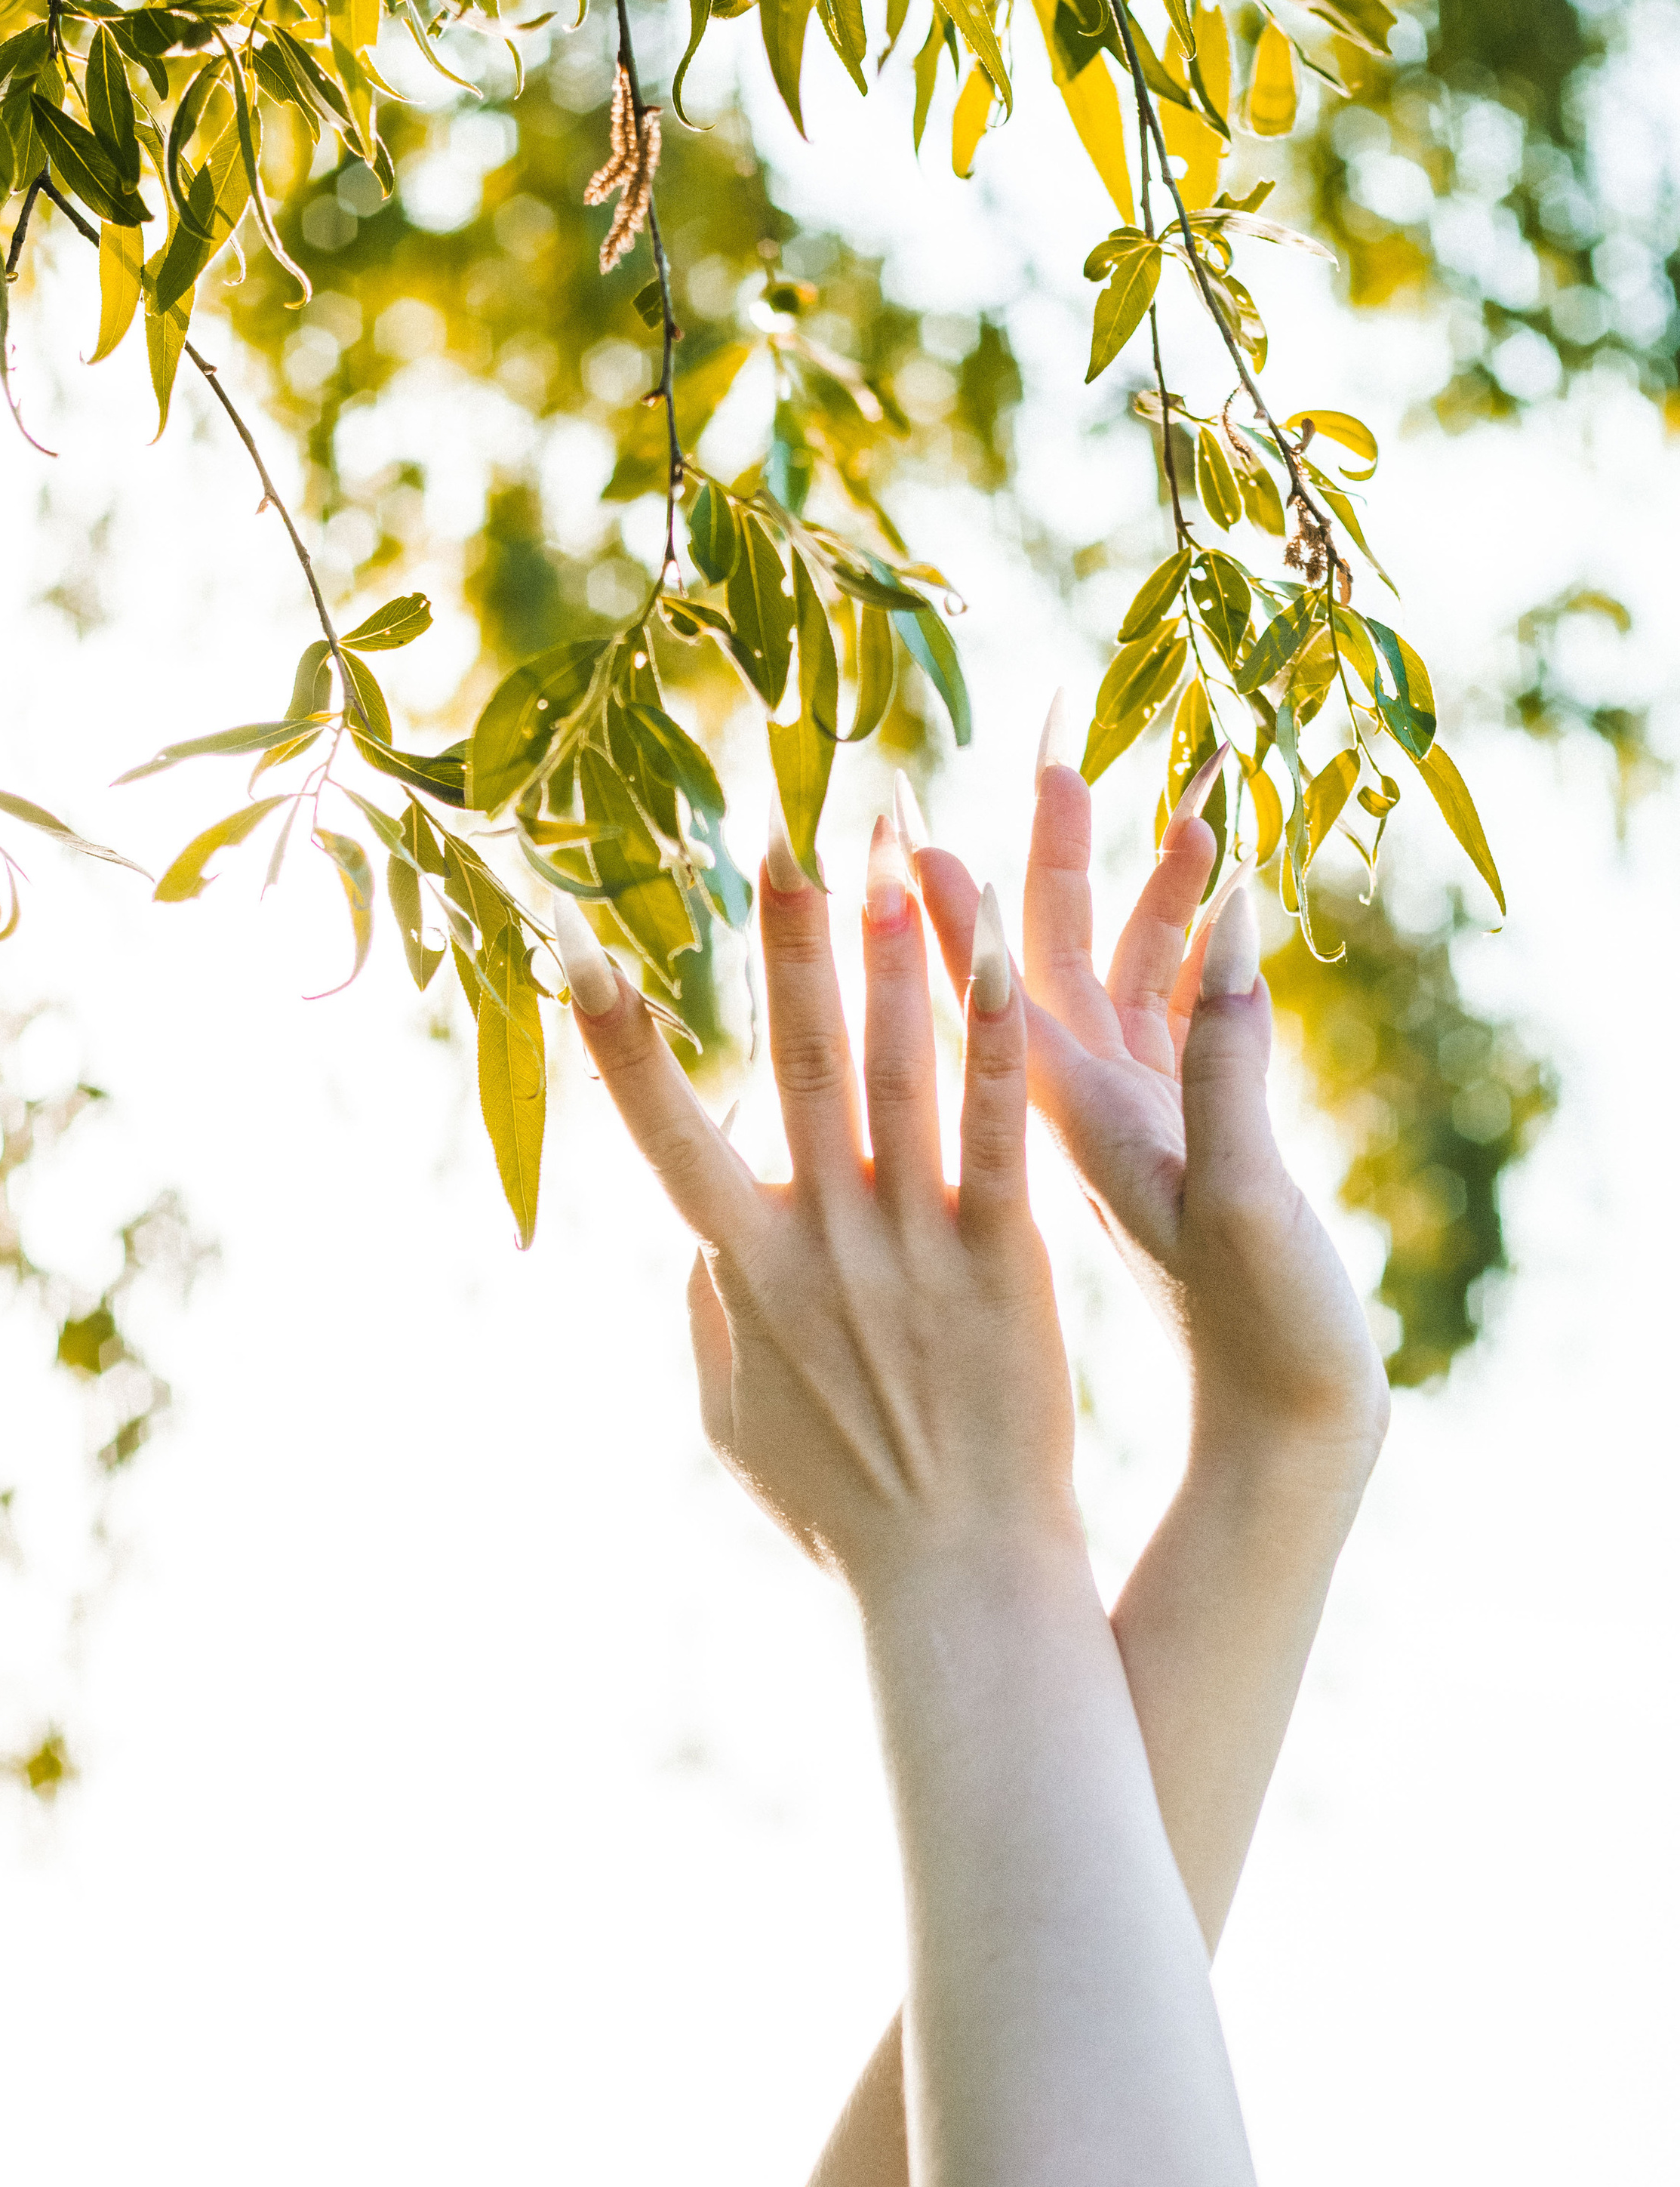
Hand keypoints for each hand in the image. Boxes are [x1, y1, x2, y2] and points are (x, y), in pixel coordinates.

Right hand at [555, 820, 1077, 1606]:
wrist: (955, 1578)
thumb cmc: (842, 1507)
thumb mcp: (735, 1423)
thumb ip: (709, 1318)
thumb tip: (695, 1243)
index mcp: (739, 1273)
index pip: (663, 1133)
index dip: (618, 1040)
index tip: (576, 946)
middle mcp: (816, 1244)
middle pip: (794, 1065)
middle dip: (783, 943)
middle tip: (779, 829)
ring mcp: (909, 1247)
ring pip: (895, 1075)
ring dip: (891, 955)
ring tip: (894, 845)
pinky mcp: (1001, 1261)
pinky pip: (993, 1132)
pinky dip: (991, 1043)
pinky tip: (1002, 958)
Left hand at [916, 750, 1386, 1461]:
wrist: (1286, 1432)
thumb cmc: (1255, 1330)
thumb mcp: (1234, 1193)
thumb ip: (1224, 1063)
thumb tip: (1222, 928)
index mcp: (1070, 1117)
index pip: (985, 984)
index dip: (942, 899)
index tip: (899, 814)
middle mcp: (1088, 1110)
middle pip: (1051, 957)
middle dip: (1059, 856)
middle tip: (1060, 755)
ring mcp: (1140, 1123)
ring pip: (1125, 982)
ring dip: (1146, 895)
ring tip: (1180, 806)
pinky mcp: (1190, 1145)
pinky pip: (1174, 1029)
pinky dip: (1195, 960)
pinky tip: (1227, 902)